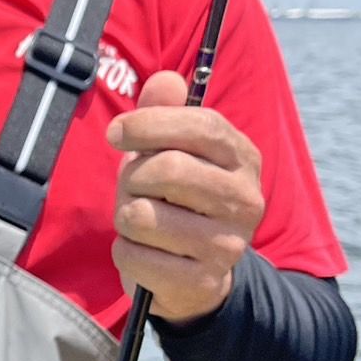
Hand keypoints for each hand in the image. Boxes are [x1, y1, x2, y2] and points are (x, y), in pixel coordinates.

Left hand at [106, 70, 264, 324]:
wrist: (197, 273)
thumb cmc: (174, 197)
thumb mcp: (169, 150)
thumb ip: (165, 112)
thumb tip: (165, 79)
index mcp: (242, 157)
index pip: (200, 126)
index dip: (149, 124)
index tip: (115, 133)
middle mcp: (245, 199)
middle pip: (168, 169)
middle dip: (132, 176)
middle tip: (133, 186)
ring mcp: (228, 244)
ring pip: (143, 215)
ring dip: (125, 215)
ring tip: (141, 220)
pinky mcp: (203, 281)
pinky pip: (135, 256)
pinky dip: (125, 251)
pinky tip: (144, 251)